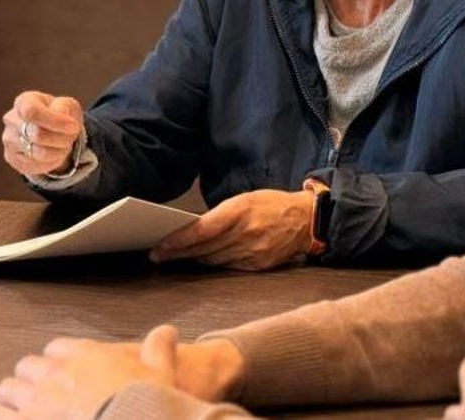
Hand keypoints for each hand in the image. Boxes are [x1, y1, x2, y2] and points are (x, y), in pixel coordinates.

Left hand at [0, 325, 194, 419]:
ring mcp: (33, 402)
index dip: (57, 364)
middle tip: (36, 401)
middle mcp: (53, 374)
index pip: (56, 351)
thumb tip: (167, 331)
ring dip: (9, 403)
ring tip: (13, 415)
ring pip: (7, 391)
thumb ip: (159, 350)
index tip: (61, 376)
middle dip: (30, 384)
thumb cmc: (144, 405)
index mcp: (82, 357)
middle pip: (26, 369)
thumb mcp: (161, 374)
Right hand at [2, 91, 82, 176]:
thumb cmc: (57, 114)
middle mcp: (11, 120)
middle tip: (71, 136)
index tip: (73, 126)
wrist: (49, 129)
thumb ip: (65, 108)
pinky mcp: (12, 158)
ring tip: (63, 145)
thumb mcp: (66, 105)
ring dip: (59, 151)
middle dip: (62, 138)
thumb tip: (61, 118)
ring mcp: (9, 140)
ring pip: (40, 154)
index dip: (54, 121)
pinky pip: (37, 166)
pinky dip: (52, 162)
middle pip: (38, 135)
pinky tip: (54, 153)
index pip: (32, 111)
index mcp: (24, 101)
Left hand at [150, 189, 315, 270]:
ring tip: (172, 258)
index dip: (178, 240)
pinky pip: (228, 266)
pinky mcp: (258, 265)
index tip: (160, 246)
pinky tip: (199, 262)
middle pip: (204, 248)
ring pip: (213, 260)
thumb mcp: (245, 198)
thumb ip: (221, 214)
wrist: (306, 220)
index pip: (202, 230)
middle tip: (157, 255)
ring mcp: (253, 251)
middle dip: (178, 253)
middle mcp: (246, 233)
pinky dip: (211, 264)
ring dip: (191, 260)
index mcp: (240, 211)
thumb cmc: (272, 204)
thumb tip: (194, 228)